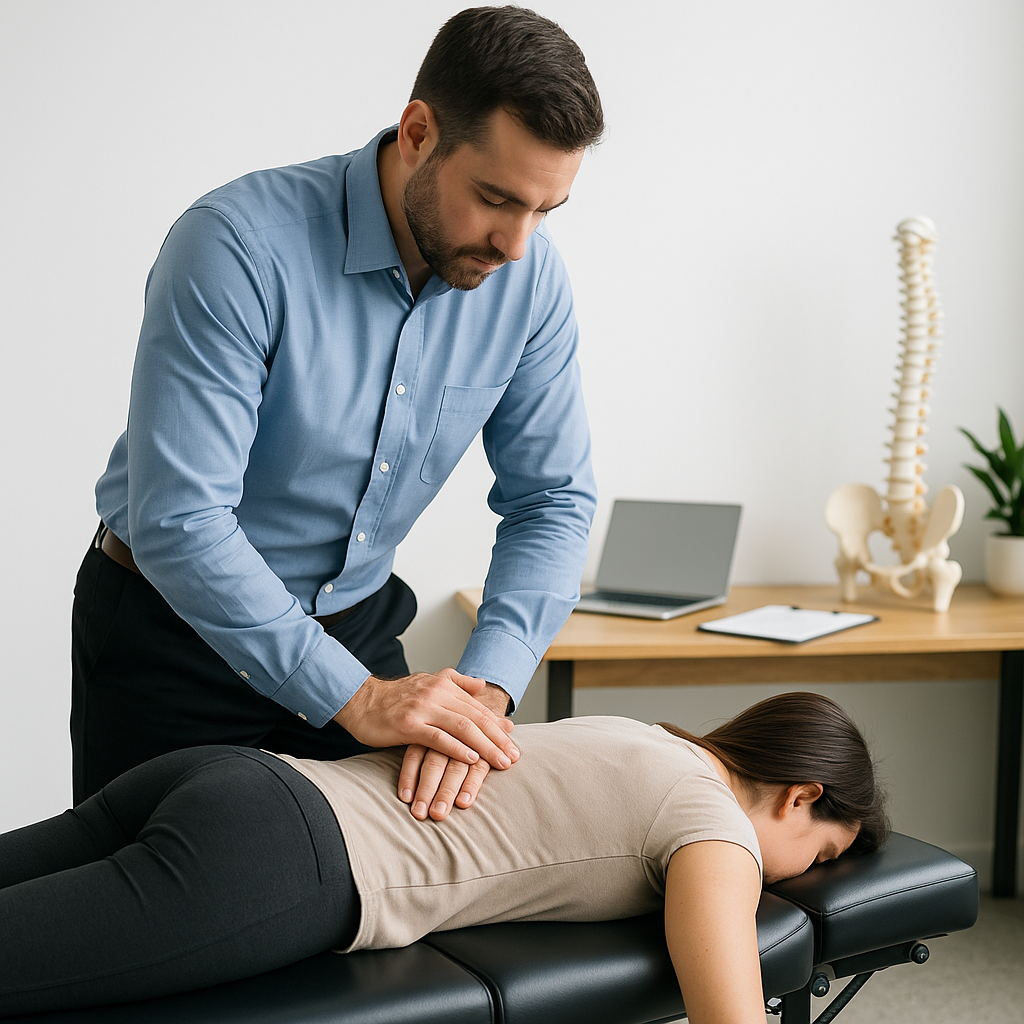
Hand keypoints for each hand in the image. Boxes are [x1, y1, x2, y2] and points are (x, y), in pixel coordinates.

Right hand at [333, 669, 516, 770]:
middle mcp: (437, 693)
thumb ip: (456, 682)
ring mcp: (423, 708)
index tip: (513, 741)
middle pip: (475, 717)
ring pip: (462, 727)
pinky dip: (457, 749)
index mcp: (444, 685)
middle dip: (497, 739)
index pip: (478, 707)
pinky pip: (438, 738)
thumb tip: (482, 684)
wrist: (360, 701)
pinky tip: (471, 759)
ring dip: (484, 747)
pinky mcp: (409, 724)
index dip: (497, 725)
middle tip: (513, 757)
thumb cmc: (395, 698)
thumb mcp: (428, 683)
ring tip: (499, 762)